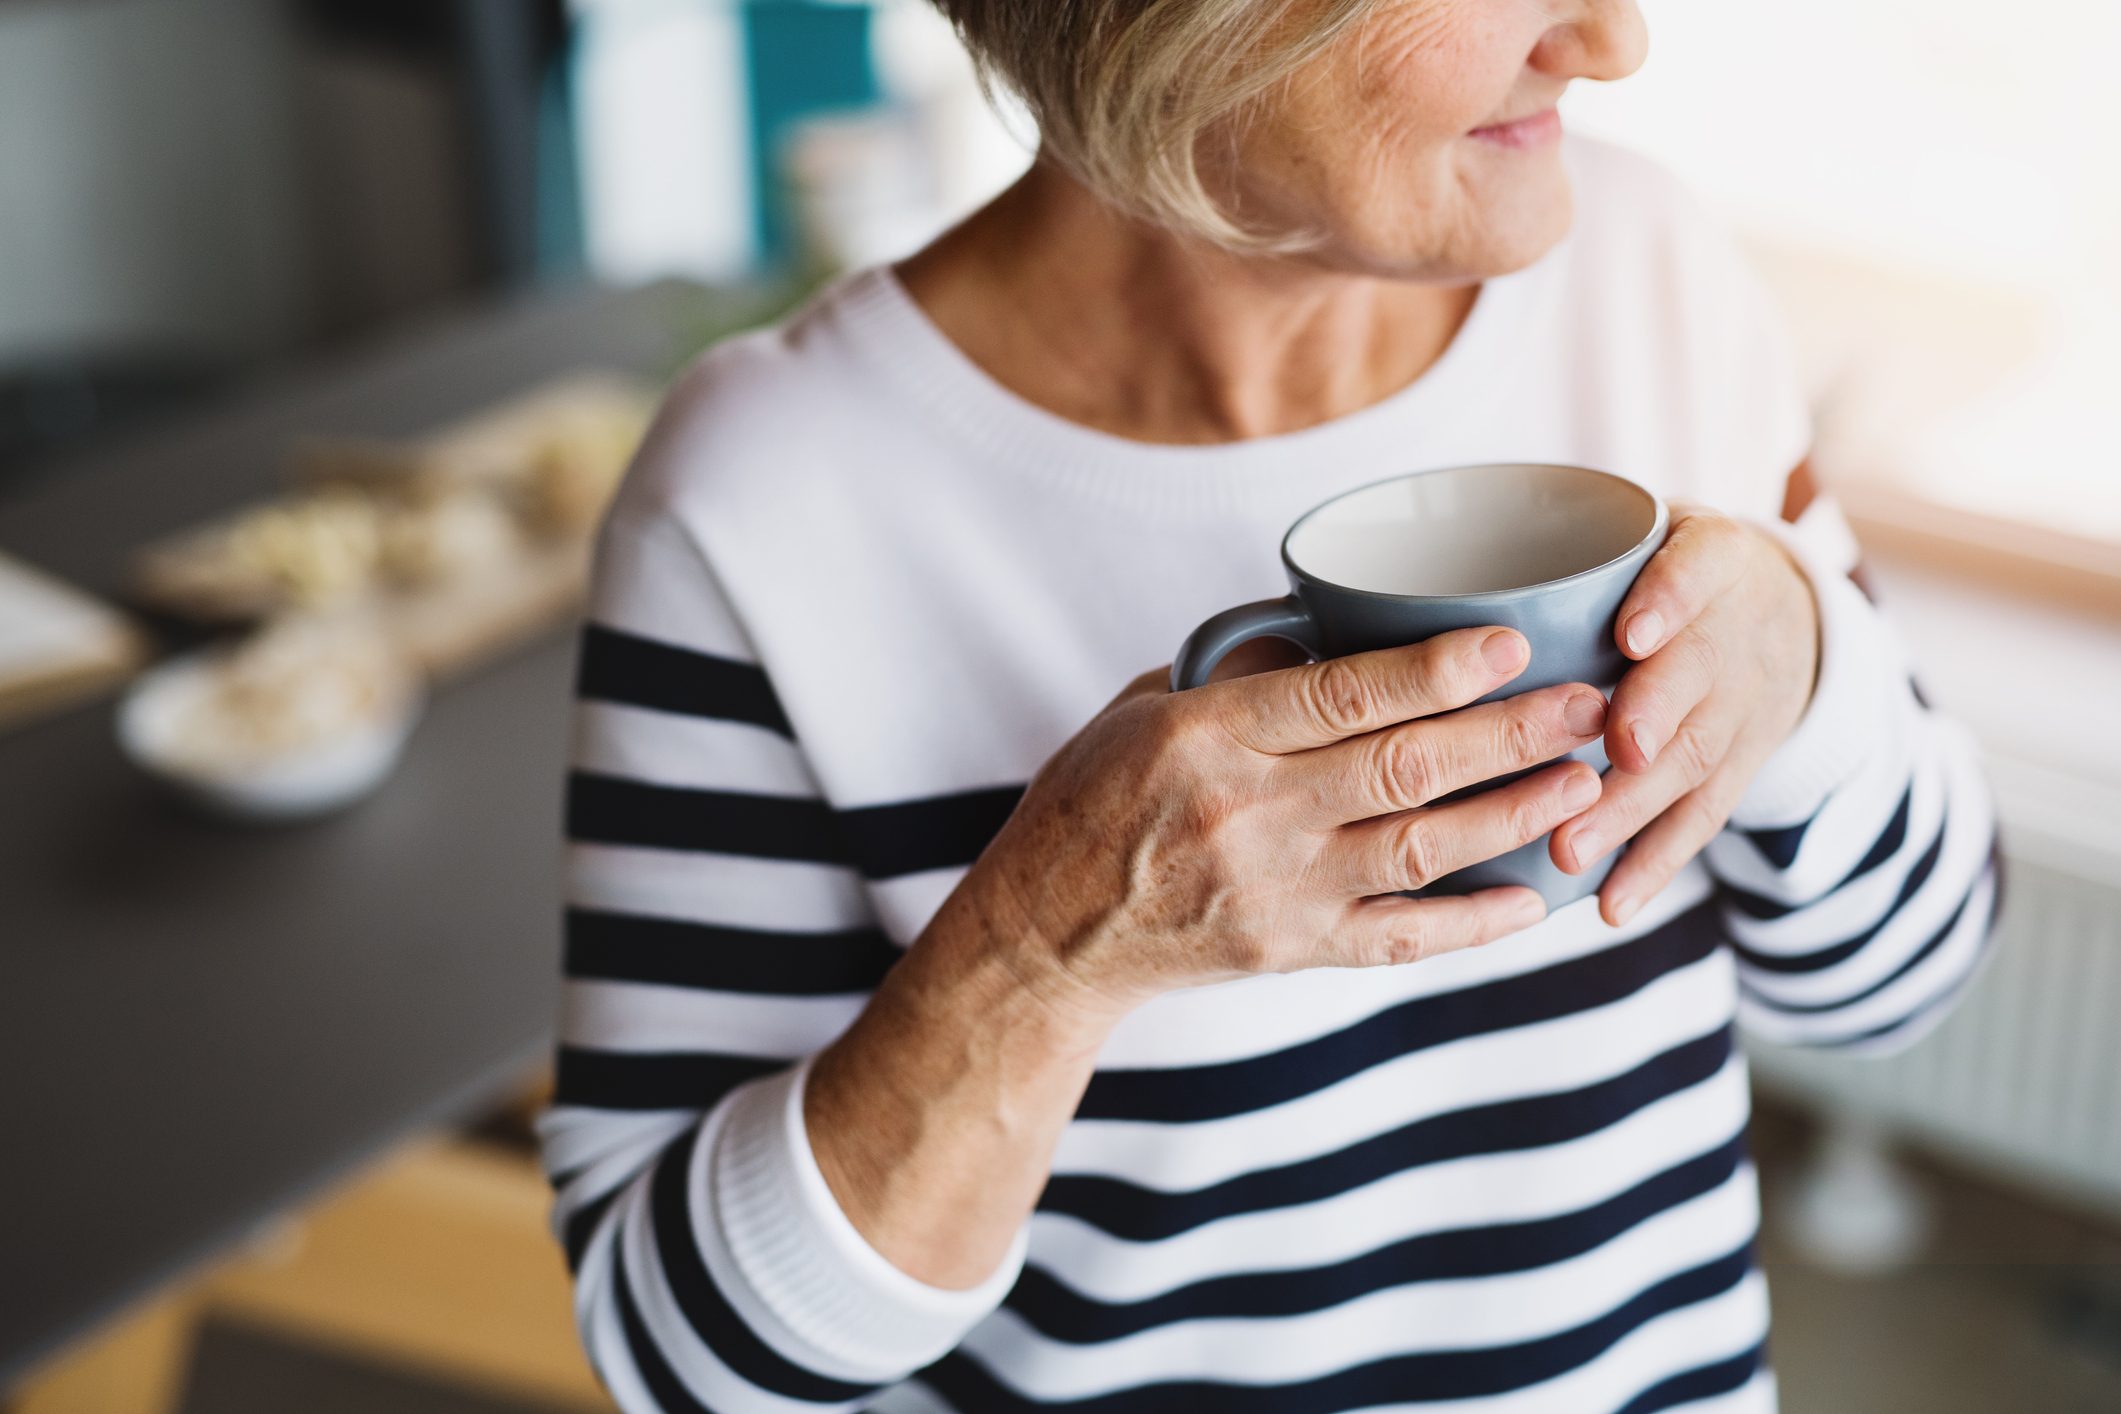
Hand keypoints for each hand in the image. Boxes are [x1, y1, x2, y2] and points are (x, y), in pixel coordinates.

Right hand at [968, 627, 1610, 1029]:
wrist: (1047, 931)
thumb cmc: (1095, 799)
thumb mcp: (1143, 709)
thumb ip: (1242, 674)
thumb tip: (1340, 629)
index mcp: (1207, 735)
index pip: (1342, 695)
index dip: (1436, 669)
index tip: (1512, 642)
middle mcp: (1247, 812)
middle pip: (1404, 767)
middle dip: (1509, 733)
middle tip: (1589, 703)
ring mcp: (1273, 889)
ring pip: (1419, 849)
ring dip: (1512, 814)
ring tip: (1583, 780)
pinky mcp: (1289, 950)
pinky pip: (1400, 938)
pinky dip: (1472, 924)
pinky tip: (1533, 900)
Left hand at [1549, 505, 1820, 926]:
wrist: (1782, 614)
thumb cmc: (1660, 569)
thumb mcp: (1642, 530)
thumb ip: (1564, 546)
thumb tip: (1405, 579)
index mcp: (1709, 557)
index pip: (1699, 567)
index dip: (1670, 600)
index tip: (1632, 633)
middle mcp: (1737, 632)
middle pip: (1700, 675)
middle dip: (1652, 718)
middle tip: (1607, 753)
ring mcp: (1745, 705)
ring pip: (1694, 758)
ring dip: (1633, 809)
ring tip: (1573, 848)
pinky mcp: (1739, 767)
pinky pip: (1700, 820)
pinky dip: (1655, 866)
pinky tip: (1610, 904)